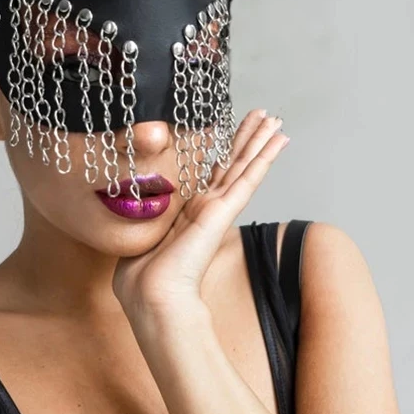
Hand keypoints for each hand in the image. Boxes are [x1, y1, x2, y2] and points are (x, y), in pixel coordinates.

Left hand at [112, 108, 289, 318]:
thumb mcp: (140, 240)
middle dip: (247, 138)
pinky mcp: (223, 212)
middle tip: (264, 115)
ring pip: (244, 166)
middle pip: (232, 164)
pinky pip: (248, 178)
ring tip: (275, 119)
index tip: (230, 133)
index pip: (211, 176)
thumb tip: (134, 209)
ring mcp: (218, 209)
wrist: (153, 298)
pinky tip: (279, 140)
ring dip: (260, 140)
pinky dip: (265, 157)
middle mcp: (207, 208)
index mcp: (188, 214)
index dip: (223, 153)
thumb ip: (146, 223)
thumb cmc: (142, 280)